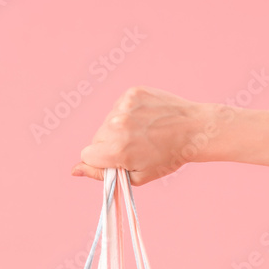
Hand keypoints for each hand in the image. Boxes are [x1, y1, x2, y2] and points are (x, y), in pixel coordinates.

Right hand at [72, 86, 218, 184]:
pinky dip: (128, 114)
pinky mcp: (132, 93)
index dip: (102, 160)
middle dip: (110, 145)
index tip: (120, 159)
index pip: (87, 154)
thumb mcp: (137, 176)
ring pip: (106, 122)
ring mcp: (124, 106)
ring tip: (143, 132)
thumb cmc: (168, 158)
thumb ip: (102, 175)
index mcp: (116, 150)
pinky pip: (118, 107)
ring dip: (119, 129)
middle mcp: (116, 125)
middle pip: (96, 138)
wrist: (195, 130)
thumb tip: (74, 170)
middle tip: (136, 147)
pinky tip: (146, 119)